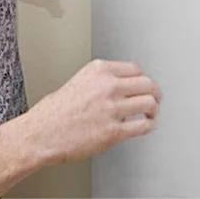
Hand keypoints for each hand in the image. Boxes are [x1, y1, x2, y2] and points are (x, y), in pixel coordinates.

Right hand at [23, 59, 160, 165]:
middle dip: (154, 91)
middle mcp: (108, 86)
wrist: (44, 131)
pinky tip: (145, 125)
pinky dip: (149, 125)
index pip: (135, 68)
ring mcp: (112, 108)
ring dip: (153, 109)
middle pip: (147, 83)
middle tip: (155, 97)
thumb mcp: (80, 80)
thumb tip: (122, 84)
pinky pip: (143, 126)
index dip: (142, 77)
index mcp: (99, 70)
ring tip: (151, 112)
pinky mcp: (114, 131)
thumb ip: (102, 79)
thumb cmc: (57, 109)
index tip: (144, 84)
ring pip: (149, 103)